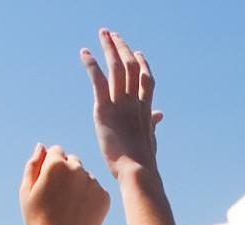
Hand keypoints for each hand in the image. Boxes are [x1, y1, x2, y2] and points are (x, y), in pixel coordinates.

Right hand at [22, 144, 111, 224]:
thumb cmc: (38, 219)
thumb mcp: (26, 191)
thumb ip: (33, 165)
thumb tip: (41, 146)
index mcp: (56, 163)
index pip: (56, 151)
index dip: (50, 166)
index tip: (48, 183)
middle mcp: (77, 168)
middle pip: (72, 161)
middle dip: (66, 172)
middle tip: (58, 197)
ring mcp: (93, 182)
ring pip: (85, 176)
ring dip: (79, 185)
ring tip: (69, 207)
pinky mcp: (104, 197)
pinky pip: (96, 191)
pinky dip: (90, 198)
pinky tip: (79, 213)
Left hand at [82, 28, 161, 171]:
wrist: (137, 170)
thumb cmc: (143, 162)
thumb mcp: (150, 139)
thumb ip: (153, 123)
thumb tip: (159, 114)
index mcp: (145, 109)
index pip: (146, 79)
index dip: (142, 64)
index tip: (137, 52)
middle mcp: (134, 102)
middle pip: (131, 66)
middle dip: (123, 48)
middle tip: (114, 35)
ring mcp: (120, 104)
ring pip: (117, 67)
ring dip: (110, 47)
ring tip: (103, 34)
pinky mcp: (104, 110)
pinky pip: (98, 80)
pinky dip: (91, 64)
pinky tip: (84, 52)